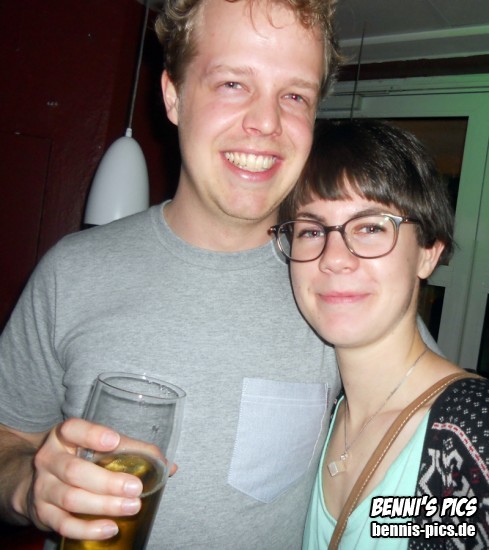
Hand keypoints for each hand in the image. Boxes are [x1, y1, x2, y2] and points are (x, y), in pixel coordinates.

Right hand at [26, 418, 145, 540]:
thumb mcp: (95, 445)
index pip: (73, 429)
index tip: (114, 441)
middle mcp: (49, 459)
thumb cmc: (76, 457)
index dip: (92, 435)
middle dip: (108, 481)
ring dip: (104, 505)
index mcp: (64, 436)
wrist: (34, 479)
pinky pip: (64, 524)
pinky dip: (88, 528)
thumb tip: (167, 466)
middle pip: (75, 470)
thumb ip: (130, 450)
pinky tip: (110, 527)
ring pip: (71, 498)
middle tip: (136, 488)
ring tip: (132, 507)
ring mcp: (43, 488)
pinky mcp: (42, 513)